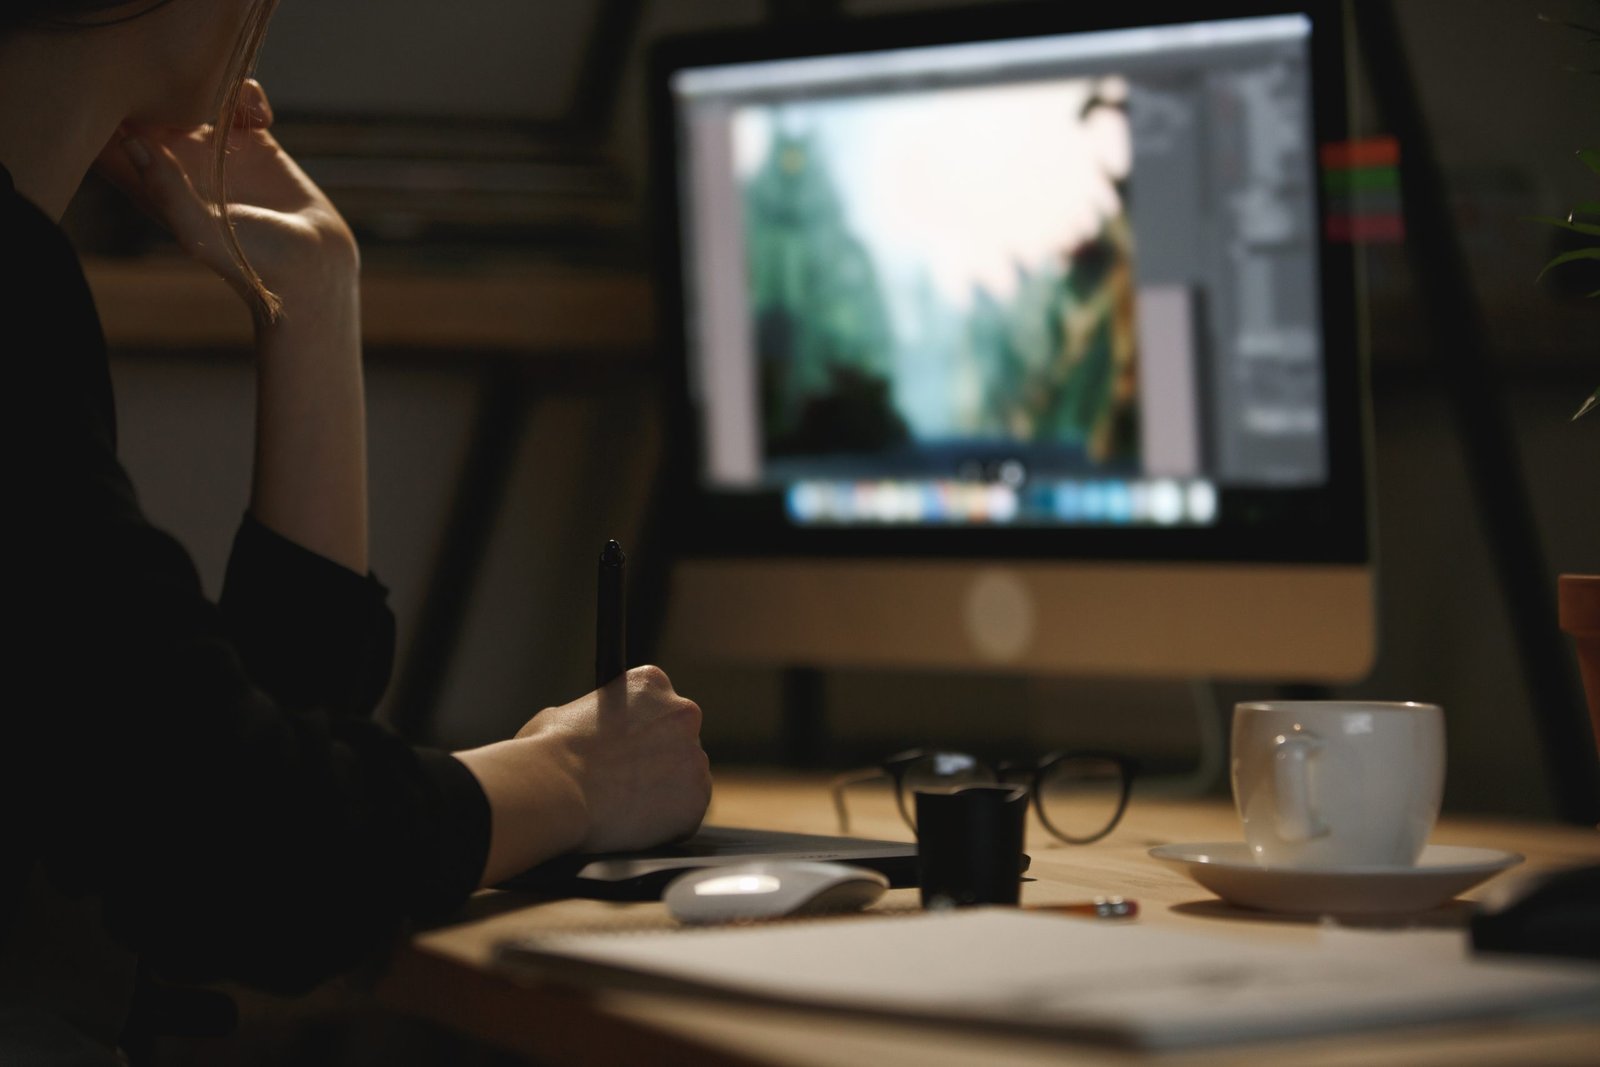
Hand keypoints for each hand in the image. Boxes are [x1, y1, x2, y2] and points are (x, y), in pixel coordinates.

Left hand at [94, 80, 356, 314]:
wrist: (314, 267)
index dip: (115, 113)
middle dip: (161, 88)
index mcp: (155, 185)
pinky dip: (248, 94)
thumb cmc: (254, 263)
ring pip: (192, 92)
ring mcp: (215, 147)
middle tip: (192, 97)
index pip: (111, 140)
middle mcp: (179, 162)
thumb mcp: (203, 234)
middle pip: (148, 105)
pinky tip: (264, 120)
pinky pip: (240, 97)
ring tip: (235, 111)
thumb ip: (166, 191)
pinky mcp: (254, 140)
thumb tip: (129, 140)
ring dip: (209, 86)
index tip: (144, 106)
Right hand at [518, 665, 711, 853]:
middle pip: (679, 741)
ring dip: (664, 792)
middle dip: (657, 761)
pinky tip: (634, 824)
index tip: (625, 748)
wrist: (554, 791)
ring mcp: (694, 758)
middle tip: (625, 781)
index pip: (659, 706)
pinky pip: (686, 816)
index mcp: (651, 683)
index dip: (640, 731)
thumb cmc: (549, 751)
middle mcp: (683, 714)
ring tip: (623, 806)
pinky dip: (666, 824)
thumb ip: (597, 718)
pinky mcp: (696, 801)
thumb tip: (592, 734)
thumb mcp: (567, 713)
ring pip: (687, 780)